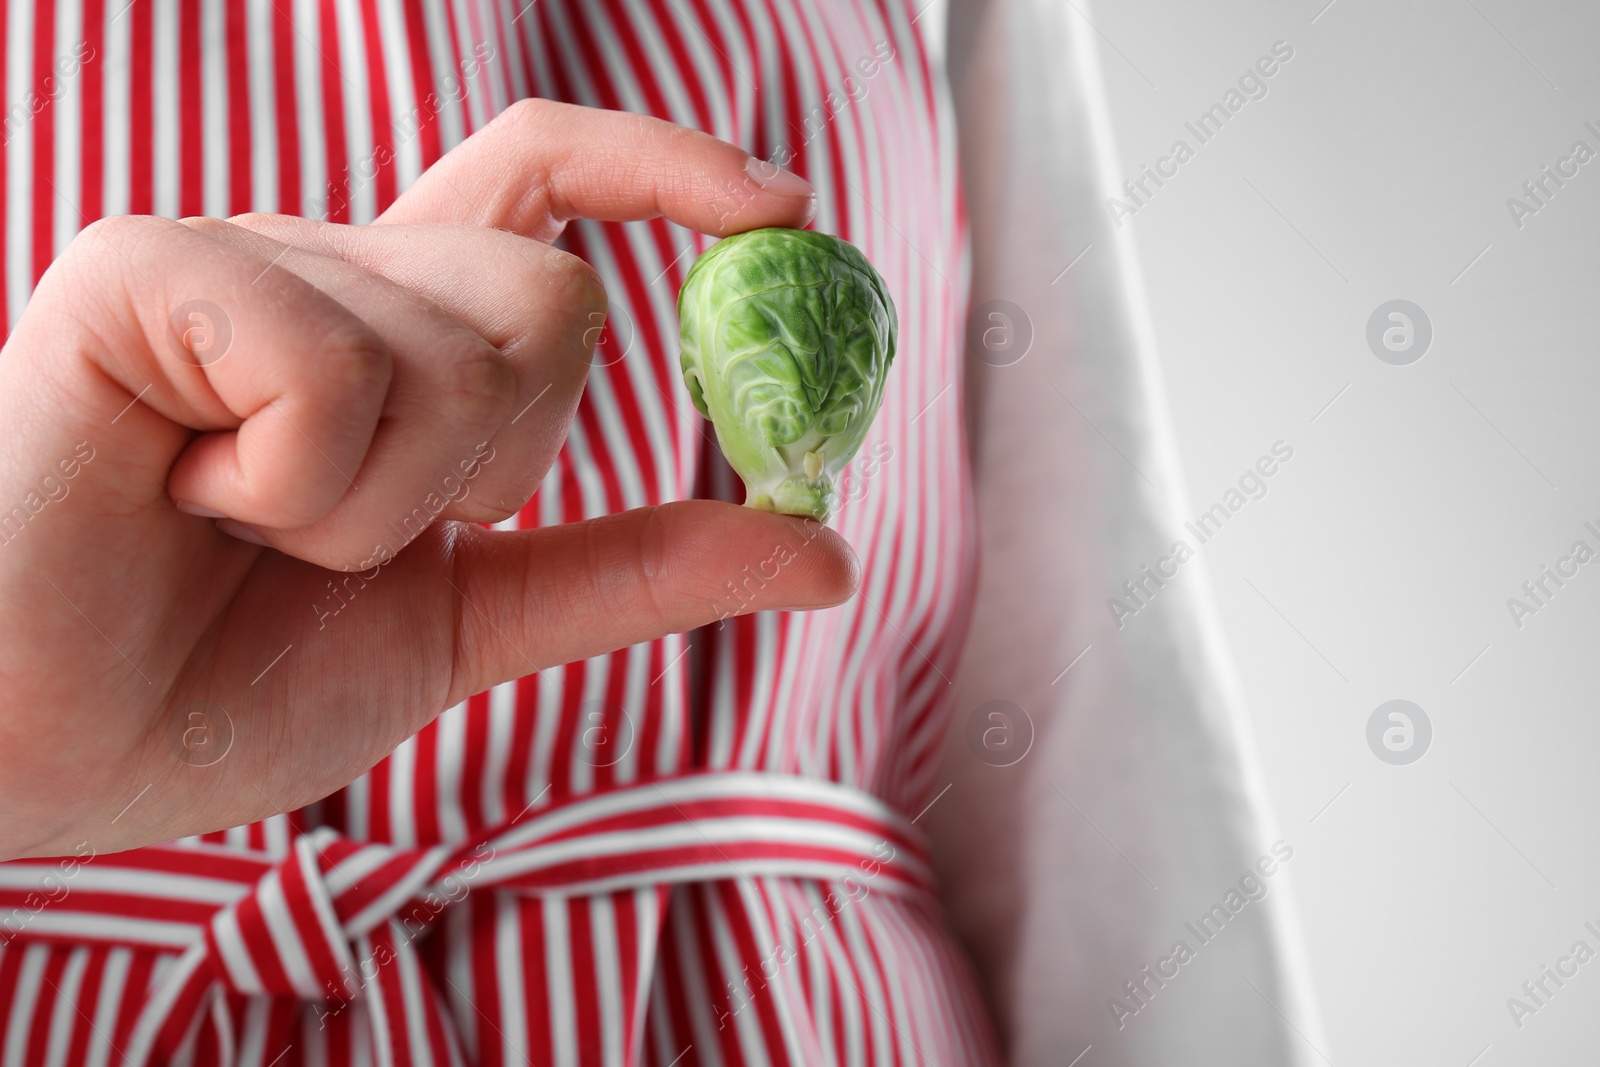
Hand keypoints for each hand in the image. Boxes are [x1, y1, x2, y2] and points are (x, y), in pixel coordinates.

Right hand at [0, 100, 854, 858]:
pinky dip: (296, 492)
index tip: (780, 213)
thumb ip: (635, 571)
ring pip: (467, 350)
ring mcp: (238, 258)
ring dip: (383, 510)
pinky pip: (340, 374)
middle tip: (355, 534)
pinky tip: (189, 501)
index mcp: (397, 336)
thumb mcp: (472, 624)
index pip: (549, 184)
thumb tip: (824, 553)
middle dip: (501, 464)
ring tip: (246, 532)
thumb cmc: (218, 683)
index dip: (669, 176)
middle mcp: (329, 272)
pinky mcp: (145, 272)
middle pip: (556, 298)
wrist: (33, 747)